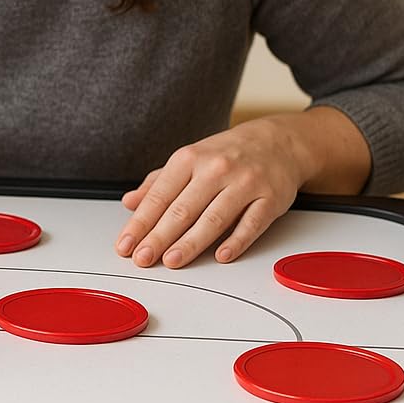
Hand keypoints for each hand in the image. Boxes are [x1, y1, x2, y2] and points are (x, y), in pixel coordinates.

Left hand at [115, 117, 312, 268]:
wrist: (277, 141)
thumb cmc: (226, 154)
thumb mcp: (189, 160)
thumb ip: (158, 183)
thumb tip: (129, 203)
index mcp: (189, 158)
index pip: (158, 196)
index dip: (140, 223)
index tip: (125, 244)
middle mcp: (215, 169)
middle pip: (182, 209)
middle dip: (159, 237)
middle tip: (142, 258)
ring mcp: (244, 183)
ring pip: (214, 218)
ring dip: (191, 243)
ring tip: (172, 261)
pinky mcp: (270, 198)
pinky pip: (251, 224)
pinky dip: (236, 241)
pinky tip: (220, 256)